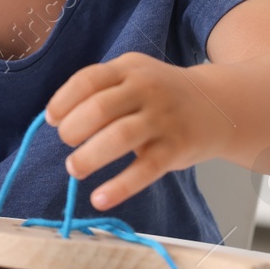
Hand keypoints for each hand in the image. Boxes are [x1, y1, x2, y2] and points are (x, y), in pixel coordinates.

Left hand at [46, 52, 231, 210]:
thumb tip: (57, 120)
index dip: (63, 101)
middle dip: (72, 130)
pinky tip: (98, 198)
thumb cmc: (160, 94)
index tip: (51, 119)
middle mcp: (147, 90)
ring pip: (118, 138)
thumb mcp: (132, 76)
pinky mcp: (176, 149)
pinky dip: (118, 187)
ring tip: (74, 168)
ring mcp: (163, 119)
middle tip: (67, 143)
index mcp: (128, 70)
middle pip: (99, 109)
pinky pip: (144, 170)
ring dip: (88, 157)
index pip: (87, 80)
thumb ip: (99, 90)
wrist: (218, 105)